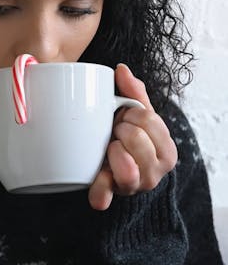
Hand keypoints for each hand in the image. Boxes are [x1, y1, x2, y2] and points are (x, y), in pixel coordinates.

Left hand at [88, 63, 177, 210]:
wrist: (119, 172)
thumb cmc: (131, 141)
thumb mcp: (138, 118)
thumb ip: (133, 93)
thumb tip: (121, 69)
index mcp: (166, 150)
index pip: (148, 120)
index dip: (132, 115)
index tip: (126, 118)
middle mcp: (156, 172)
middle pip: (135, 138)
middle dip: (120, 130)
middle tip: (116, 133)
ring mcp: (136, 186)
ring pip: (124, 164)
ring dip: (112, 151)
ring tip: (110, 148)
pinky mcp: (112, 195)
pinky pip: (106, 194)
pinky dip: (101, 193)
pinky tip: (97, 194)